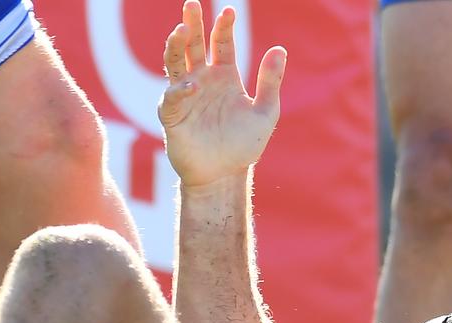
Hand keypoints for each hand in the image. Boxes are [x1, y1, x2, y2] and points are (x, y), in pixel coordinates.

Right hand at [159, 1, 285, 186]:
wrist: (225, 175)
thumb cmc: (243, 145)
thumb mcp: (265, 113)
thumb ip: (270, 82)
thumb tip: (279, 49)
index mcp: (224, 77)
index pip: (222, 44)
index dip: (224, 27)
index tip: (228, 11)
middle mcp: (202, 80)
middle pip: (194, 45)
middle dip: (193, 24)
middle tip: (191, 4)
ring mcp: (184, 96)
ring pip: (175, 63)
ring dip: (176, 46)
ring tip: (182, 30)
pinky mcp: (172, 115)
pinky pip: (171, 98)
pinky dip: (179, 90)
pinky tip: (191, 85)